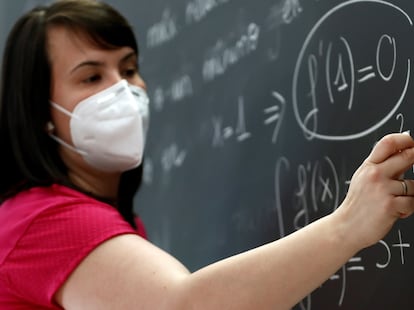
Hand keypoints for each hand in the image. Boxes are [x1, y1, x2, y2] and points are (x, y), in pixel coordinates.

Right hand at [335, 133, 413, 249]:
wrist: (346, 227)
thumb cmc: (357, 205)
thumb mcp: (363, 179)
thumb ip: (381, 166)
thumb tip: (404, 152)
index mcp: (368, 166)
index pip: (388, 142)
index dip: (406, 140)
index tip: (412, 144)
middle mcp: (375, 175)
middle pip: (408, 156)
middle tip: (409, 173)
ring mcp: (383, 189)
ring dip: (410, 195)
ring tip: (397, 201)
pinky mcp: (391, 205)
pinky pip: (412, 202)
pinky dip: (408, 209)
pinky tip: (397, 211)